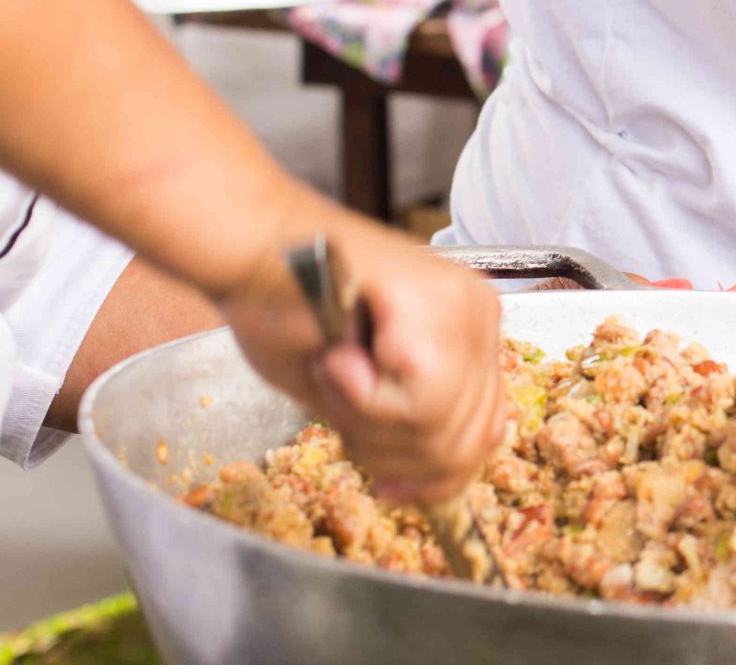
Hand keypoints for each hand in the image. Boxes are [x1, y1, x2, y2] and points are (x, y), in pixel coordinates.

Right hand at [216, 209, 504, 502]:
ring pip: (439, 429)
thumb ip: (408, 427)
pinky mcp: (435, 307)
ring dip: (367, 421)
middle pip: (468, 440)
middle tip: (340, 399)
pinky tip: (336, 357)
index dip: (438, 477)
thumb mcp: (359, 388)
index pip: (484, 431)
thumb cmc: (288, 306)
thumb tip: (444, 483)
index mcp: (470, 331)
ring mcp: (463, 307)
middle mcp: (480, 315)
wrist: (250, 246)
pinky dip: (361, 400)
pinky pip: (416, 405)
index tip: (394, 488)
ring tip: (334, 368)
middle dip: (393, 452)